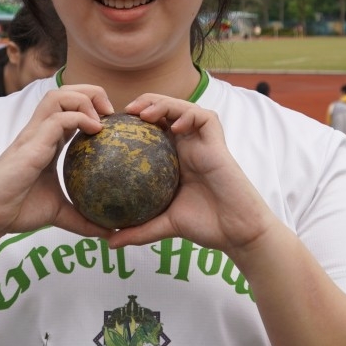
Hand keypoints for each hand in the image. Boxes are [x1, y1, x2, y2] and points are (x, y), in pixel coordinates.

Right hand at [0, 84, 115, 238]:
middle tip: (111, 113)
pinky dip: (79, 118)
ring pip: (58, 96)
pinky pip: (56, 119)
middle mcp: (40, 132)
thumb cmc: (18, 209)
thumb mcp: (59, 213)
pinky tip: (95, 131)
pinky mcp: (30, 145)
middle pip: (65, 92)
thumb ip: (83, 219)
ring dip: (84, 99)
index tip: (114, 125)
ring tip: (102, 119)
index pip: (70, 108)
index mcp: (47, 141)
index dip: (93, 107)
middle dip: (91, 93)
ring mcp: (33, 135)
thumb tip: (110, 233)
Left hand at [107, 94, 281, 255]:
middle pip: (165, 111)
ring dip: (162, 103)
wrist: (235, 231)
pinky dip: (188, 116)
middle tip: (123, 111)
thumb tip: (109, 242)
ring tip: (143, 113)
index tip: (111, 127)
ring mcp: (203, 143)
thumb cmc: (205, 225)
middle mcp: (187, 146)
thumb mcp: (164, 225)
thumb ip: (139, 230)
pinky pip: (205, 118)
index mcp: (174, 159)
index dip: (132, 122)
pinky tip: (174, 127)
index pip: (151, 129)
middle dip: (144, 103)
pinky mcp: (218, 143)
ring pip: (182, 108)